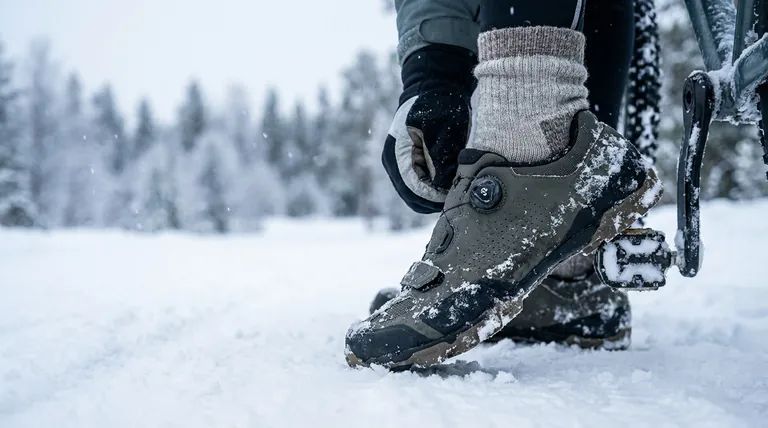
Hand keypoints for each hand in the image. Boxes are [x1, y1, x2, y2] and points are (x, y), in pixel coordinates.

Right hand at [382, 45, 475, 213]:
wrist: (432, 88)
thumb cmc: (439, 106)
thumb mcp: (443, 131)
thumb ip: (441, 160)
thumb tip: (443, 187)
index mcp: (398, 155)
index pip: (415, 191)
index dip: (437, 198)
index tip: (458, 195)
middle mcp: (393, 163)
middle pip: (414, 199)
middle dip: (436, 201)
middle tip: (460, 196)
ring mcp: (399, 165)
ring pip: (416, 196)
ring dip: (436, 196)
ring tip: (457, 189)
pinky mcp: (408, 164)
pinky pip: (420, 186)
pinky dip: (434, 189)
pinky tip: (451, 182)